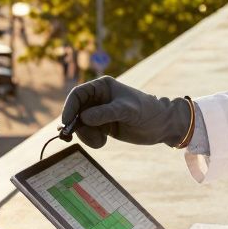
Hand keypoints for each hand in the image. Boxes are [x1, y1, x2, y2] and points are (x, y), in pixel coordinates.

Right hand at [60, 76, 192, 148]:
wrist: (161, 125)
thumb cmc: (147, 111)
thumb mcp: (127, 111)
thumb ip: (106, 113)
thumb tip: (83, 118)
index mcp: (102, 87)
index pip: (78, 94)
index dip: (69, 107)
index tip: (66, 122)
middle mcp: (97, 99)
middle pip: (75, 111)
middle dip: (74, 124)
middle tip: (71, 137)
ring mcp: (98, 113)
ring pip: (79, 125)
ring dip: (85, 135)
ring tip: (100, 141)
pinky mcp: (102, 126)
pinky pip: (87, 133)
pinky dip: (91, 140)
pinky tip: (103, 142)